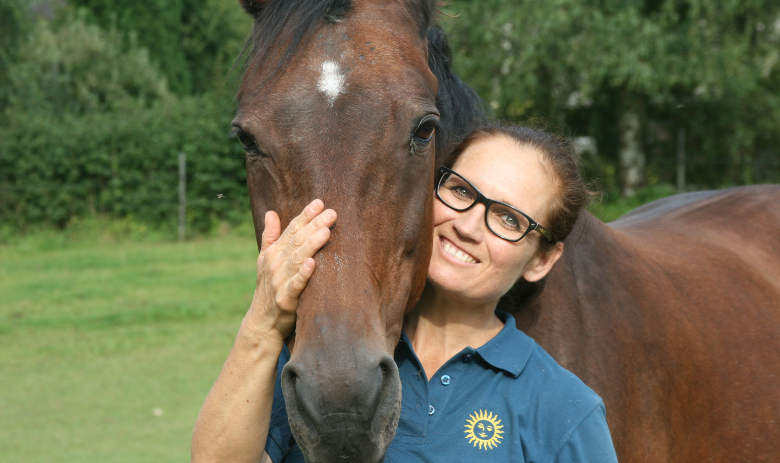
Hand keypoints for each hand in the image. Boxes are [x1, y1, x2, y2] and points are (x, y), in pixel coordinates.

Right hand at [241, 199, 335, 343]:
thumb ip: (270, 236)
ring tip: (326, 231)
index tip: (320, 203)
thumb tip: (270, 212)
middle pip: (297, 241)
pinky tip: (313, 263)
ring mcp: (279, 281)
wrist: (262, 322)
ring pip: (298, 259)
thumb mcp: (265, 261)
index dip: (305, 216)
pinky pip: (295, 285)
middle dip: (314, 225)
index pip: (291, 230)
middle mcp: (275, 264)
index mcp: (273, 253)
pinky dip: (303, 274)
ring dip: (312, 244)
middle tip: (332, 213)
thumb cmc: (268, 288)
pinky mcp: (285, 299)